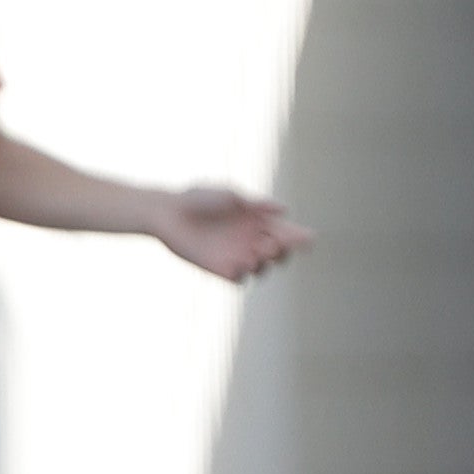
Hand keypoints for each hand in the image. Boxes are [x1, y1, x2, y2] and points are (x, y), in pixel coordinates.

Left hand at [156, 186, 300, 281]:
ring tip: (256, 254)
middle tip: (274, 245)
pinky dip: (244, 274)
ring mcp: (237, 255)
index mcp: (257, 220)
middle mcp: (250, 240)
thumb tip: (283, 209)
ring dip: (265, 264)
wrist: (168, 213)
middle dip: (283, 252)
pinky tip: (238, 265)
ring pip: (263, 269)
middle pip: (280, 254)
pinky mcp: (221, 269)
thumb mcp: (230, 194)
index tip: (305, 238)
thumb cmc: (197, 198)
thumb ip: (255, 204)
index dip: (298, 237)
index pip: (285, 232)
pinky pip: (240, 279)